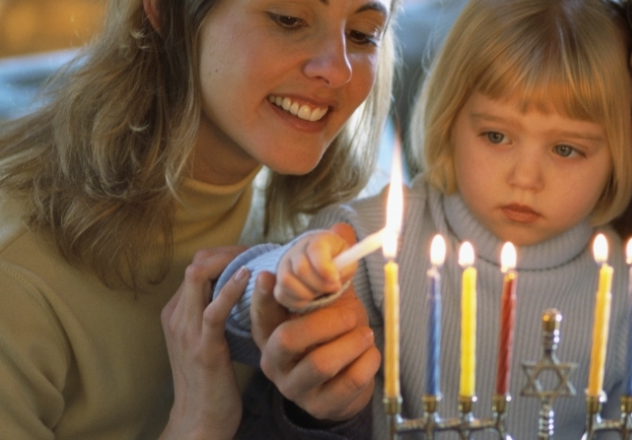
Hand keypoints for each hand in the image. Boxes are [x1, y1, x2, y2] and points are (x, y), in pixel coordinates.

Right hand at [159, 246, 248, 439]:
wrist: (199, 419)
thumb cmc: (212, 380)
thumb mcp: (209, 339)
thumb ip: (218, 315)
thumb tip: (247, 290)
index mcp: (176, 312)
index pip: (197, 265)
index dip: (226, 253)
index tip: (254, 253)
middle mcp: (176, 316)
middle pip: (196, 263)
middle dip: (229, 251)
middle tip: (260, 250)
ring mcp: (186, 331)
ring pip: (199, 277)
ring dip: (232, 261)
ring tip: (258, 257)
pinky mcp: (203, 348)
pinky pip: (213, 310)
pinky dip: (231, 289)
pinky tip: (249, 278)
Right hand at [252, 223, 379, 421]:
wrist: (344, 384)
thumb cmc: (332, 336)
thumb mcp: (329, 303)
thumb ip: (331, 270)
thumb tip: (343, 226)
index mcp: (271, 333)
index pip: (259, 315)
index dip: (263, 297)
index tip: (270, 275)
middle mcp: (275, 362)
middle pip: (289, 339)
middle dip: (327, 321)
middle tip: (354, 313)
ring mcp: (295, 388)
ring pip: (321, 364)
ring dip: (352, 343)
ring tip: (365, 333)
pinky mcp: (320, 406)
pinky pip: (348, 381)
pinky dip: (367, 362)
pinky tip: (371, 353)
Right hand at [275, 224, 355, 310]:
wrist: (321, 265)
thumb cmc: (338, 263)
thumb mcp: (348, 261)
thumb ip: (346, 265)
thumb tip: (336, 275)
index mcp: (319, 240)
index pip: (316, 249)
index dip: (325, 267)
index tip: (336, 281)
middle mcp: (297, 249)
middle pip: (301, 268)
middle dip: (320, 284)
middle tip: (334, 288)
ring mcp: (284, 264)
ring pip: (287, 281)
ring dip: (307, 293)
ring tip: (320, 293)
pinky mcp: (277, 280)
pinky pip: (281, 294)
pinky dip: (297, 301)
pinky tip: (309, 298)